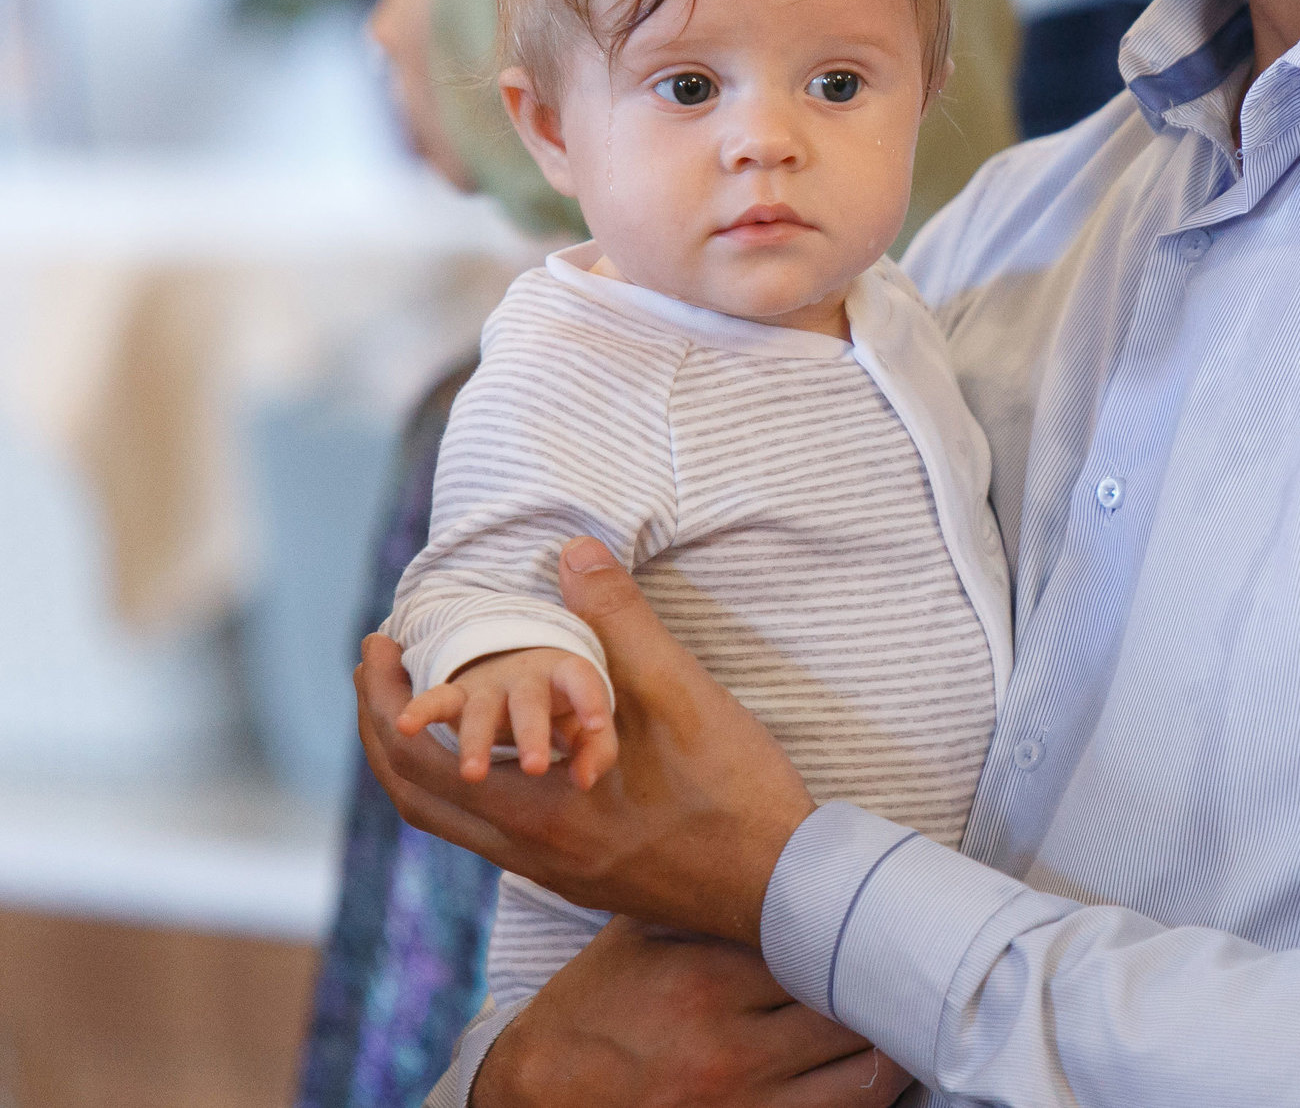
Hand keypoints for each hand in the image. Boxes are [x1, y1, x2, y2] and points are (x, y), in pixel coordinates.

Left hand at [357, 537, 816, 943]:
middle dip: (380, 728)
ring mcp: (552, 870)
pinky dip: (467, 785)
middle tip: (380, 667)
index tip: (377, 642)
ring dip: (421, 760)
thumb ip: (621, 622)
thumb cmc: (734, 791)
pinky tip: (500, 749)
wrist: (783, 885)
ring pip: (451, 821)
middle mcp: (528, 850)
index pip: (414, 757)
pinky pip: (489, 832)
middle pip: (415, 797)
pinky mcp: (579, 876)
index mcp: (536, 809)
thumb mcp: (680, 693)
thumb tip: (573, 552)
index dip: (380, 696)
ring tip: (427, 702)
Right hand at [472, 918, 911, 1107]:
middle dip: (893, 982)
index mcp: (708, 982)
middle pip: (855, 1010)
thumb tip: (793, 858)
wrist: (535, 1096)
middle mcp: (733, 1048)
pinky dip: (871, 1093)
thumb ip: (710, 901)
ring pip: (866, 1078)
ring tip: (916, 1015)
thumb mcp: (639, 936)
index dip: (869, 926)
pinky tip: (883, 1066)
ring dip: (897, 1046)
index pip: (824, 945)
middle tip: (923, 956)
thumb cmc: (595, 1006)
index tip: (901, 908)